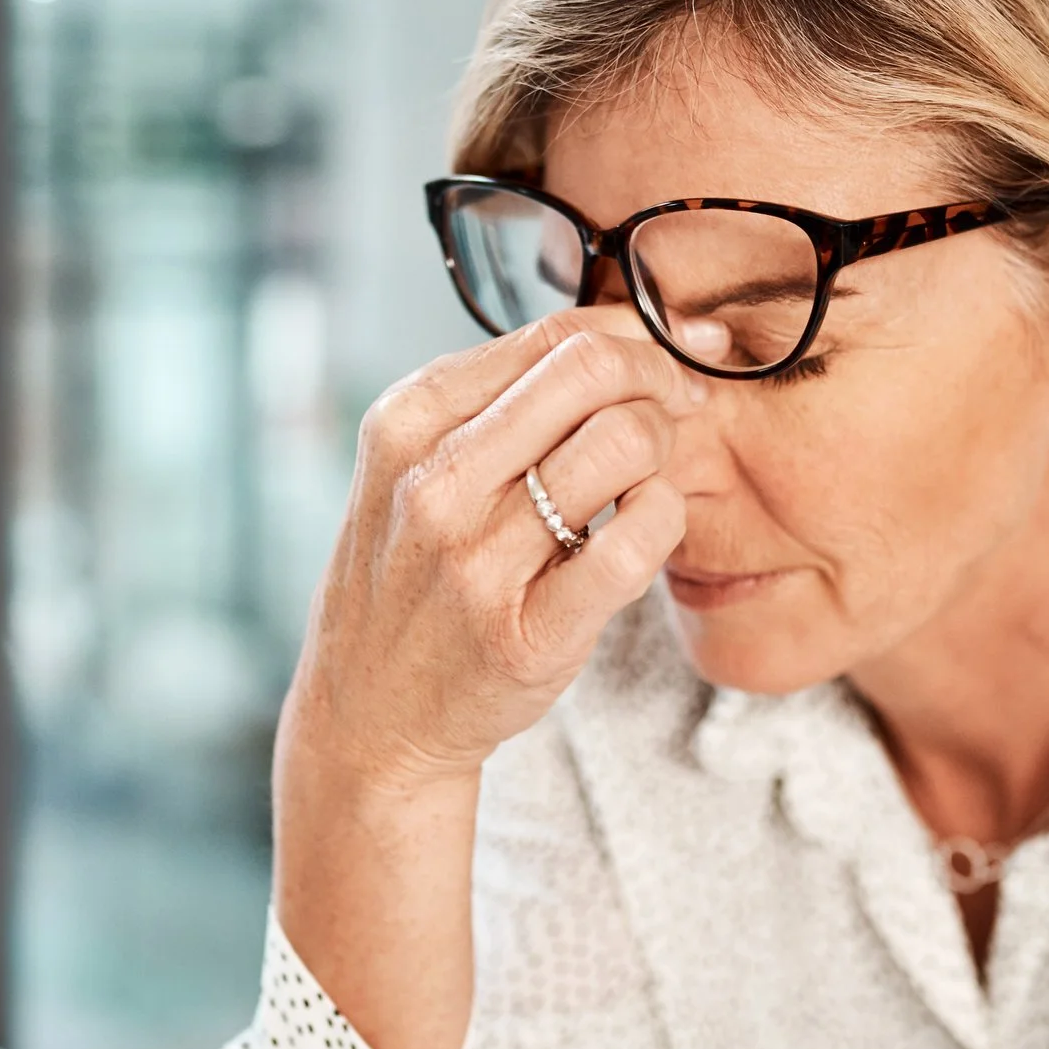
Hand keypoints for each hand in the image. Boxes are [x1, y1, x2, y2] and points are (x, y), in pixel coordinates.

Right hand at [280, 304, 701, 796]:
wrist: (372, 714)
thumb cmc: (415, 578)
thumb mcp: (416, 468)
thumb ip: (501, 401)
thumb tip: (626, 336)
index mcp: (408, 422)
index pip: (552, 334)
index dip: (634, 336)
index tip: (668, 359)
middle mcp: (436, 482)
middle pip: (593, 371)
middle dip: (659, 378)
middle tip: (676, 409)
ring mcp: (478, 560)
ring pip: (624, 444)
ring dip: (664, 450)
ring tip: (646, 477)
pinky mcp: (528, 632)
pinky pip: (636, 543)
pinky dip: (665, 519)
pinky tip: (647, 527)